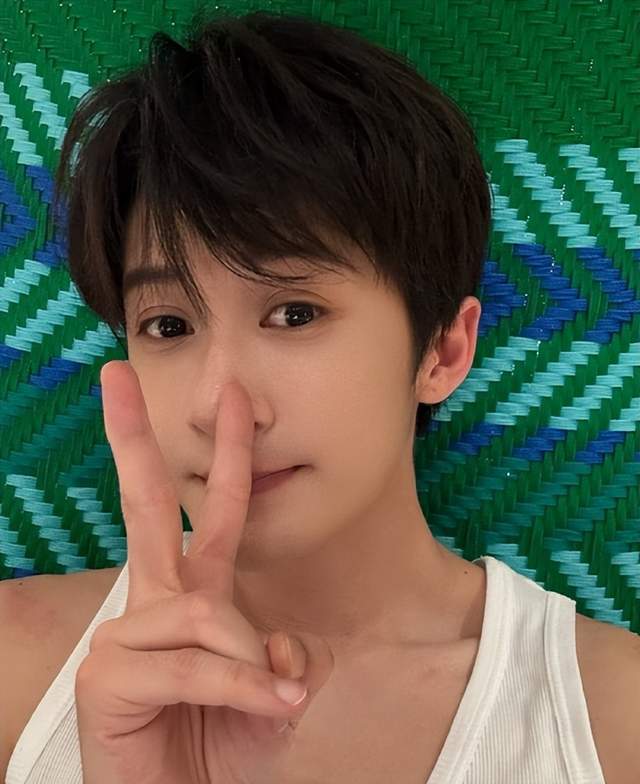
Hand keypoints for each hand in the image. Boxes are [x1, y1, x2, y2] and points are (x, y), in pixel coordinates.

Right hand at [75, 361, 333, 782]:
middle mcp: (157, 599)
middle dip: (133, 437)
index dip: (226, 454)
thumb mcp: (274, 698)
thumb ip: (281, 660)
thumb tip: (277, 644)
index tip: (230, 399)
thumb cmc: (221, 746)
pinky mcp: (107, 672)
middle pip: (145, 503)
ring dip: (248, 659)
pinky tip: (261, 706)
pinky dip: (237, 686)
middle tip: (116, 373)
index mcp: (199, 592)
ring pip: (205, 610)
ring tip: (271, 700)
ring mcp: (127, 631)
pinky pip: (193, 660)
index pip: (213, 511)